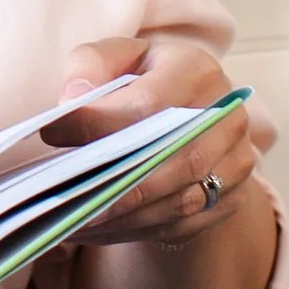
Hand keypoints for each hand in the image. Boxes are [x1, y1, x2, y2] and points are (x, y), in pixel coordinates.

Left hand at [45, 38, 274, 247]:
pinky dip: (133, 232)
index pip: (150, 102)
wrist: (189, 112)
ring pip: (178, 200)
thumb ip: (90, 65)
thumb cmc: (143, 80)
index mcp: (197, 70)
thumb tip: (73, 99)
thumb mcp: (116, 57)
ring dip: (121, 216)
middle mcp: (228, 116)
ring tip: (70, 221)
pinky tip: (95, 231)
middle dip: (112, 183)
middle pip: (171, 159)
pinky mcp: (231, 197)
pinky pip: (182, 224)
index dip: (100, 121)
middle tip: (61, 198)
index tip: (52, 133)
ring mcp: (236, 161)